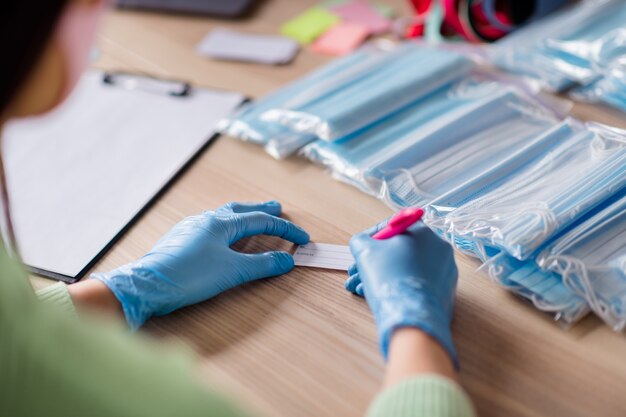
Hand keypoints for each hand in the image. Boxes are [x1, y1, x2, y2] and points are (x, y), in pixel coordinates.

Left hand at [92, 201, 309, 328]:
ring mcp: (190, 228)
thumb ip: (262, 264)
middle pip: (240, 210)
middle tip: (277, 207)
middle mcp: (206, 219)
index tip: (303, 238)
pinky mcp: (179, 240)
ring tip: (251, 218)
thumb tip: (287, 260)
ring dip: (242, 216)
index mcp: (221, 223)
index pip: (261, 221)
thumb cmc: (189, 276)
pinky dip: (224, 226)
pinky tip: (220, 235)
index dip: (285, 228)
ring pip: (222, 216)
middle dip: (261, 210)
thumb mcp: (232, 271)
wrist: (145, 285)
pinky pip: (209, 226)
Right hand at [346, 222, 458, 366]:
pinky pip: (419, 283)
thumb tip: (364, 241)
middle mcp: (439, 247)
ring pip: (408, 268)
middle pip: (402, 250)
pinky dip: (401, 287)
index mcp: (423, 231)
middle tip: (357, 273)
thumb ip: (362, 240)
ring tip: (361, 289)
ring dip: (384, 275)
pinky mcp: (446, 291)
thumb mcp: (365, 251)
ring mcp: (446, 270)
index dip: (375, 238)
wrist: (412, 318)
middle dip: (376, 261)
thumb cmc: (389, 279)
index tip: (363, 251)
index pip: (396, 226)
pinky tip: (382, 296)